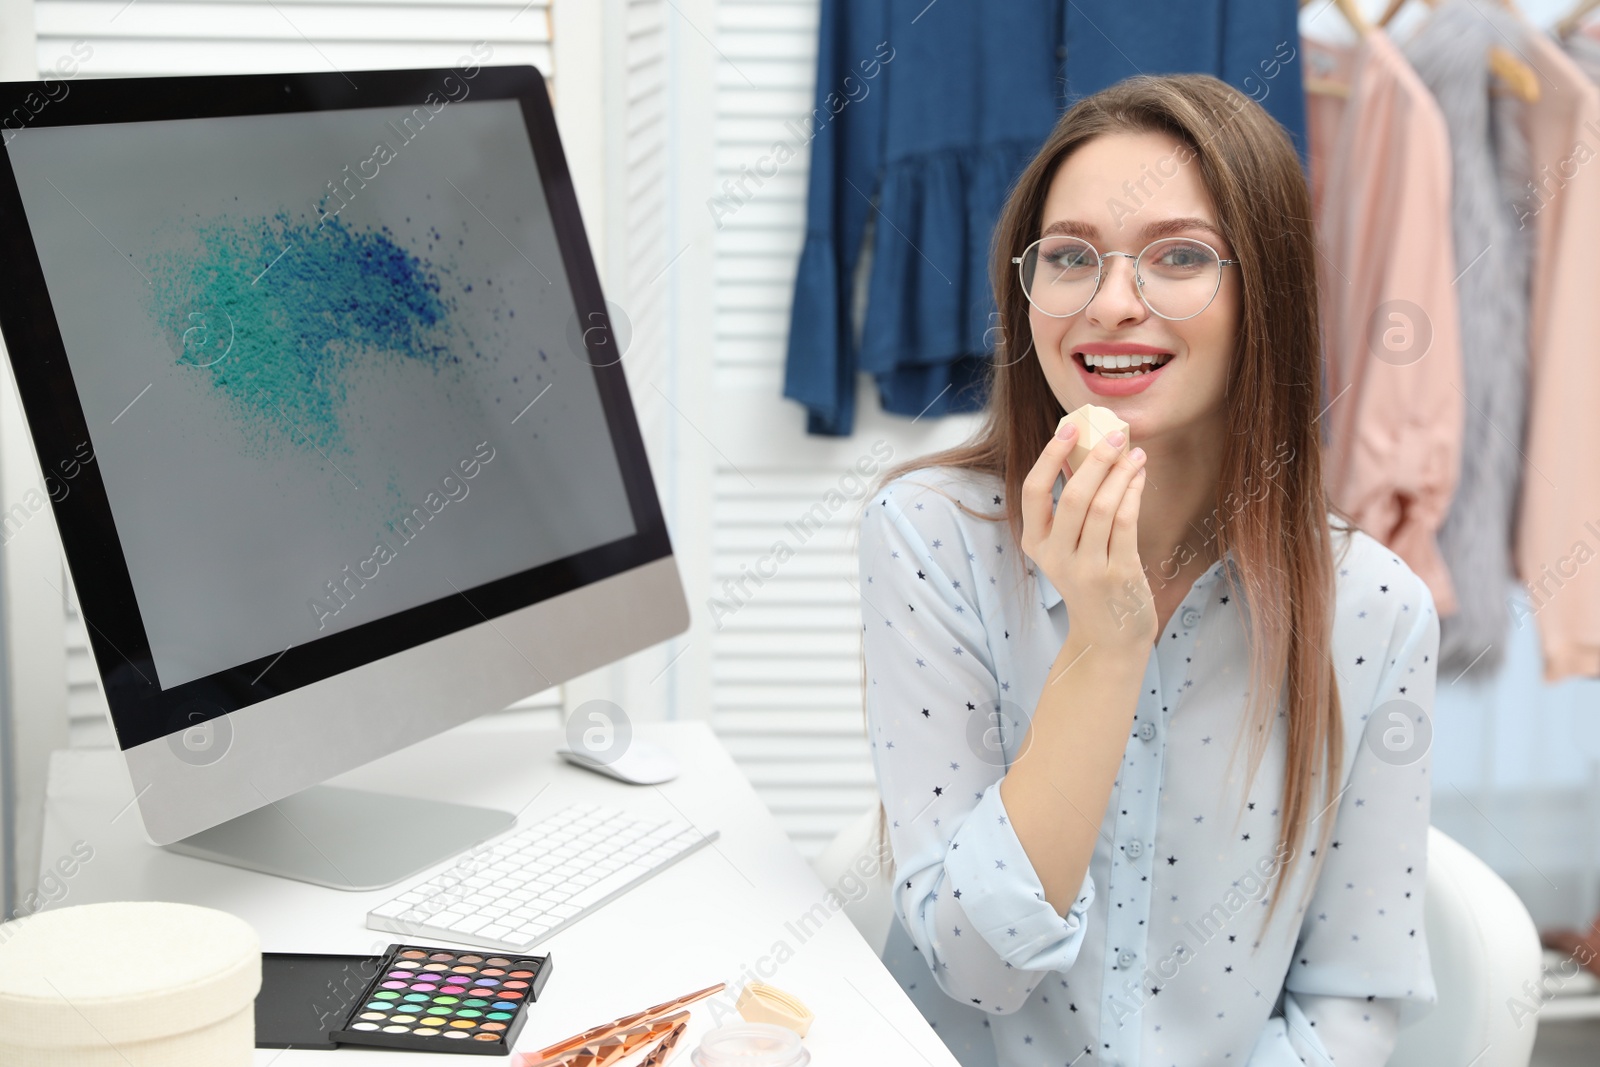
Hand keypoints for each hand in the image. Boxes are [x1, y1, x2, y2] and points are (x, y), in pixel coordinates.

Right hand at [1019, 421, 1154, 655]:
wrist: (1108, 635)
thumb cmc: (1090, 580)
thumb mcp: (1068, 547)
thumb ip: (1070, 506)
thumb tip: (1085, 449)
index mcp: (1036, 544)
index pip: (1033, 492)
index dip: (1050, 456)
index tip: (1069, 428)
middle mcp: (1056, 557)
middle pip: (1073, 496)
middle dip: (1096, 459)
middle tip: (1115, 434)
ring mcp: (1087, 568)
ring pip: (1103, 507)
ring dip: (1122, 473)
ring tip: (1136, 454)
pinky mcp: (1118, 574)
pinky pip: (1126, 523)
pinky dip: (1134, 493)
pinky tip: (1140, 477)